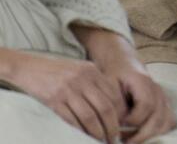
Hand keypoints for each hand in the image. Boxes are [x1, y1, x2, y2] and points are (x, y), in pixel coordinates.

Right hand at [0, 49, 126, 142]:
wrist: (28, 67)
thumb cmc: (56, 71)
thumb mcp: (80, 69)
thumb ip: (95, 82)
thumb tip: (111, 106)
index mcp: (92, 71)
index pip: (114, 95)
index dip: (120, 113)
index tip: (121, 125)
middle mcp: (83, 80)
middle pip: (105, 108)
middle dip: (111, 127)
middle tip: (113, 138)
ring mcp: (68, 90)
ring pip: (89, 117)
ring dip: (97, 132)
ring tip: (100, 140)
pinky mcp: (54, 100)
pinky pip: (70, 120)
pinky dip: (78, 131)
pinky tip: (82, 137)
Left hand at [76, 26, 175, 142]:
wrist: (122, 63)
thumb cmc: (114, 74)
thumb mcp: (108, 84)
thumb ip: (115, 102)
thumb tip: (119, 123)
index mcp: (144, 82)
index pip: (146, 106)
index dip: (133, 120)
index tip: (118, 125)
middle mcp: (157, 89)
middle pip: (159, 117)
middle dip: (141, 134)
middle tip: (124, 141)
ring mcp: (163, 97)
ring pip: (167, 121)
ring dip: (151, 135)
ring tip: (132, 140)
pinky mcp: (164, 103)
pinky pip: (169, 121)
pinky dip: (159, 132)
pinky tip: (143, 135)